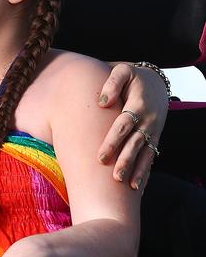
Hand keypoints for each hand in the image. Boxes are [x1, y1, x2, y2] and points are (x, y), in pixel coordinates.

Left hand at [97, 63, 167, 188]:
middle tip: (114, 177)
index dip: (113, 142)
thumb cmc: (132, 76)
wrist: (155, 81)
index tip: (101, 157)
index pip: (123, 126)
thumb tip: (101, 102)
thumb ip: (112, 83)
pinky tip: (138, 186)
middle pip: (135, 143)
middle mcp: (148, 120)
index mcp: (138, 104)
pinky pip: (151, 156)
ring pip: (145, 153)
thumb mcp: (122, 70)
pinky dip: (145, 170)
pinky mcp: (154, 137)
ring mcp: (153, 130)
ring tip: (129, 186)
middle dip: (125, 161)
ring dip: (138, 170)